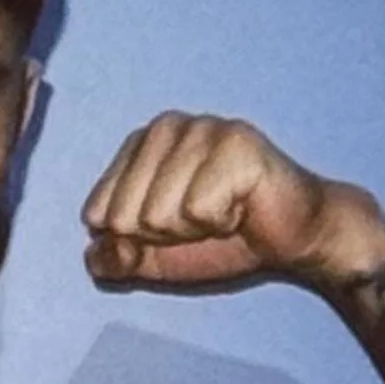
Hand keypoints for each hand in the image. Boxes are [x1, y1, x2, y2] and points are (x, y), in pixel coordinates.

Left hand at [81, 112, 344, 287]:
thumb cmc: (222, 240)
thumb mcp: (154, 256)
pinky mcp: (236, 144)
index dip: (135, 238)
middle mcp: (166, 126)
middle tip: (203, 221)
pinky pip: (198, 209)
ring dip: (193, 230)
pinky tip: (241, 209)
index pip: (97, 212)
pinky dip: (221, 223)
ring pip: (159, 213)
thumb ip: (115, 257)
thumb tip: (92, 257)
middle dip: (163, 236)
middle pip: (125, 214)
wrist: (292, 240)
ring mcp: (202, 129)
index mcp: (138, 144)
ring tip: (223, 214)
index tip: (175, 225)